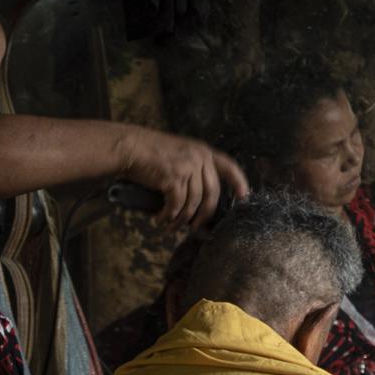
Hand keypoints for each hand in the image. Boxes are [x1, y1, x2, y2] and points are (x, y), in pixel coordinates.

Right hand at [120, 129, 248, 229]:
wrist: (130, 146)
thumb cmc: (149, 152)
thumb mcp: (178, 153)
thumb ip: (191, 168)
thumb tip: (195, 199)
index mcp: (203, 151)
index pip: (229, 167)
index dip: (238, 183)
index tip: (244, 197)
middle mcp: (200, 158)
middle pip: (211, 194)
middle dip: (204, 215)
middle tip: (194, 227)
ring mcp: (188, 167)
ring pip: (193, 203)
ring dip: (181, 219)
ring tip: (170, 226)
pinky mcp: (174, 178)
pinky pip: (176, 205)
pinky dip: (168, 216)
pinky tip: (161, 219)